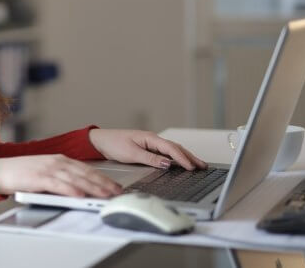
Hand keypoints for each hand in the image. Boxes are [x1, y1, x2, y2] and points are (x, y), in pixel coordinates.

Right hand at [0, 154, 124, 197]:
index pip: (86, 169)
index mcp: (60, 159)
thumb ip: (62, 178)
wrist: (0, 171)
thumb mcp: (46, 172)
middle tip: (116, 192)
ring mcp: (48, 168)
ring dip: (92, 187)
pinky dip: (71, 190)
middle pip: (85, 173)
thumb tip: (80, 190)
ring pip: (75, 179)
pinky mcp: (38, 177)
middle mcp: (56, 161)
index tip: (114, 186)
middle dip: (103, 183)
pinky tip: (80, 195)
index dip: (102, 177)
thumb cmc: (22, 174)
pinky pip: (58, 185)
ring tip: (105, 195)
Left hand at [88, 129, 207, 170]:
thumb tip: (167, 163)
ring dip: (185, 157)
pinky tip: (180, 163)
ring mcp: (150, 143)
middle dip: (190, 157)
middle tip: (203, 166)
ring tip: (197, 164)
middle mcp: (152, 139)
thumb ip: (150, 159)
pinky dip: (175, 158)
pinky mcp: (147, 148)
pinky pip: (165, 153)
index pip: (171, 148)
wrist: (101, 141)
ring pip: (172, 150)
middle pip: (175, 148)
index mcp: (150, 138)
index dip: (182, 158)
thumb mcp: (132, 154)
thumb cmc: (113, 144)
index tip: (191, 167)